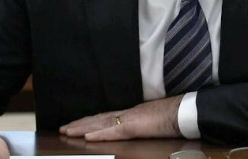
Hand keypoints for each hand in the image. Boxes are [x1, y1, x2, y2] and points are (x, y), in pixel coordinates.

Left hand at [59, 95, 183, 140]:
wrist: (183, 111)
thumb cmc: (173, 117)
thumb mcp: (152, 122)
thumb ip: (141, 125)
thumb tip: (136, 129)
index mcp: (131, 114)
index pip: (105, 117)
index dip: (90, 121)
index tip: (77, 124)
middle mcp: (126, 114)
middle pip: (98, 118)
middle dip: (80, 123)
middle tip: (63, 128)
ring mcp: (129, 119)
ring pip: (100, 123)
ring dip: (82, 127)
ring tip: (67, 131)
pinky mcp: (133, 126)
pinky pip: (112, 130)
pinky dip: (99, 133)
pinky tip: (87, 136)